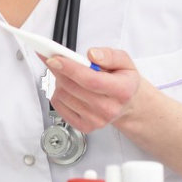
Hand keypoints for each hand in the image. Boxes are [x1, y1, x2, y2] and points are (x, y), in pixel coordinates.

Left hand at [42, 47, 163, 132]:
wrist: (127, 104)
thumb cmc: (124, 81)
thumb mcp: (124, 61)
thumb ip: (110, 55)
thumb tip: (93, 55)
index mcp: (122, 90)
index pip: (91, 80)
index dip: (70, 68)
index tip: (54, 58)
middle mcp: (110, 108)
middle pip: (73, 87)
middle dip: (60, 70)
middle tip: (56, 59)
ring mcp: (96, 120)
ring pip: (63, 95)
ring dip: (59, 81)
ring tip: (70, 75)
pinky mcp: (84, 126)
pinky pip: (59, 106)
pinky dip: (58, 93)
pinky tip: (69, 88)